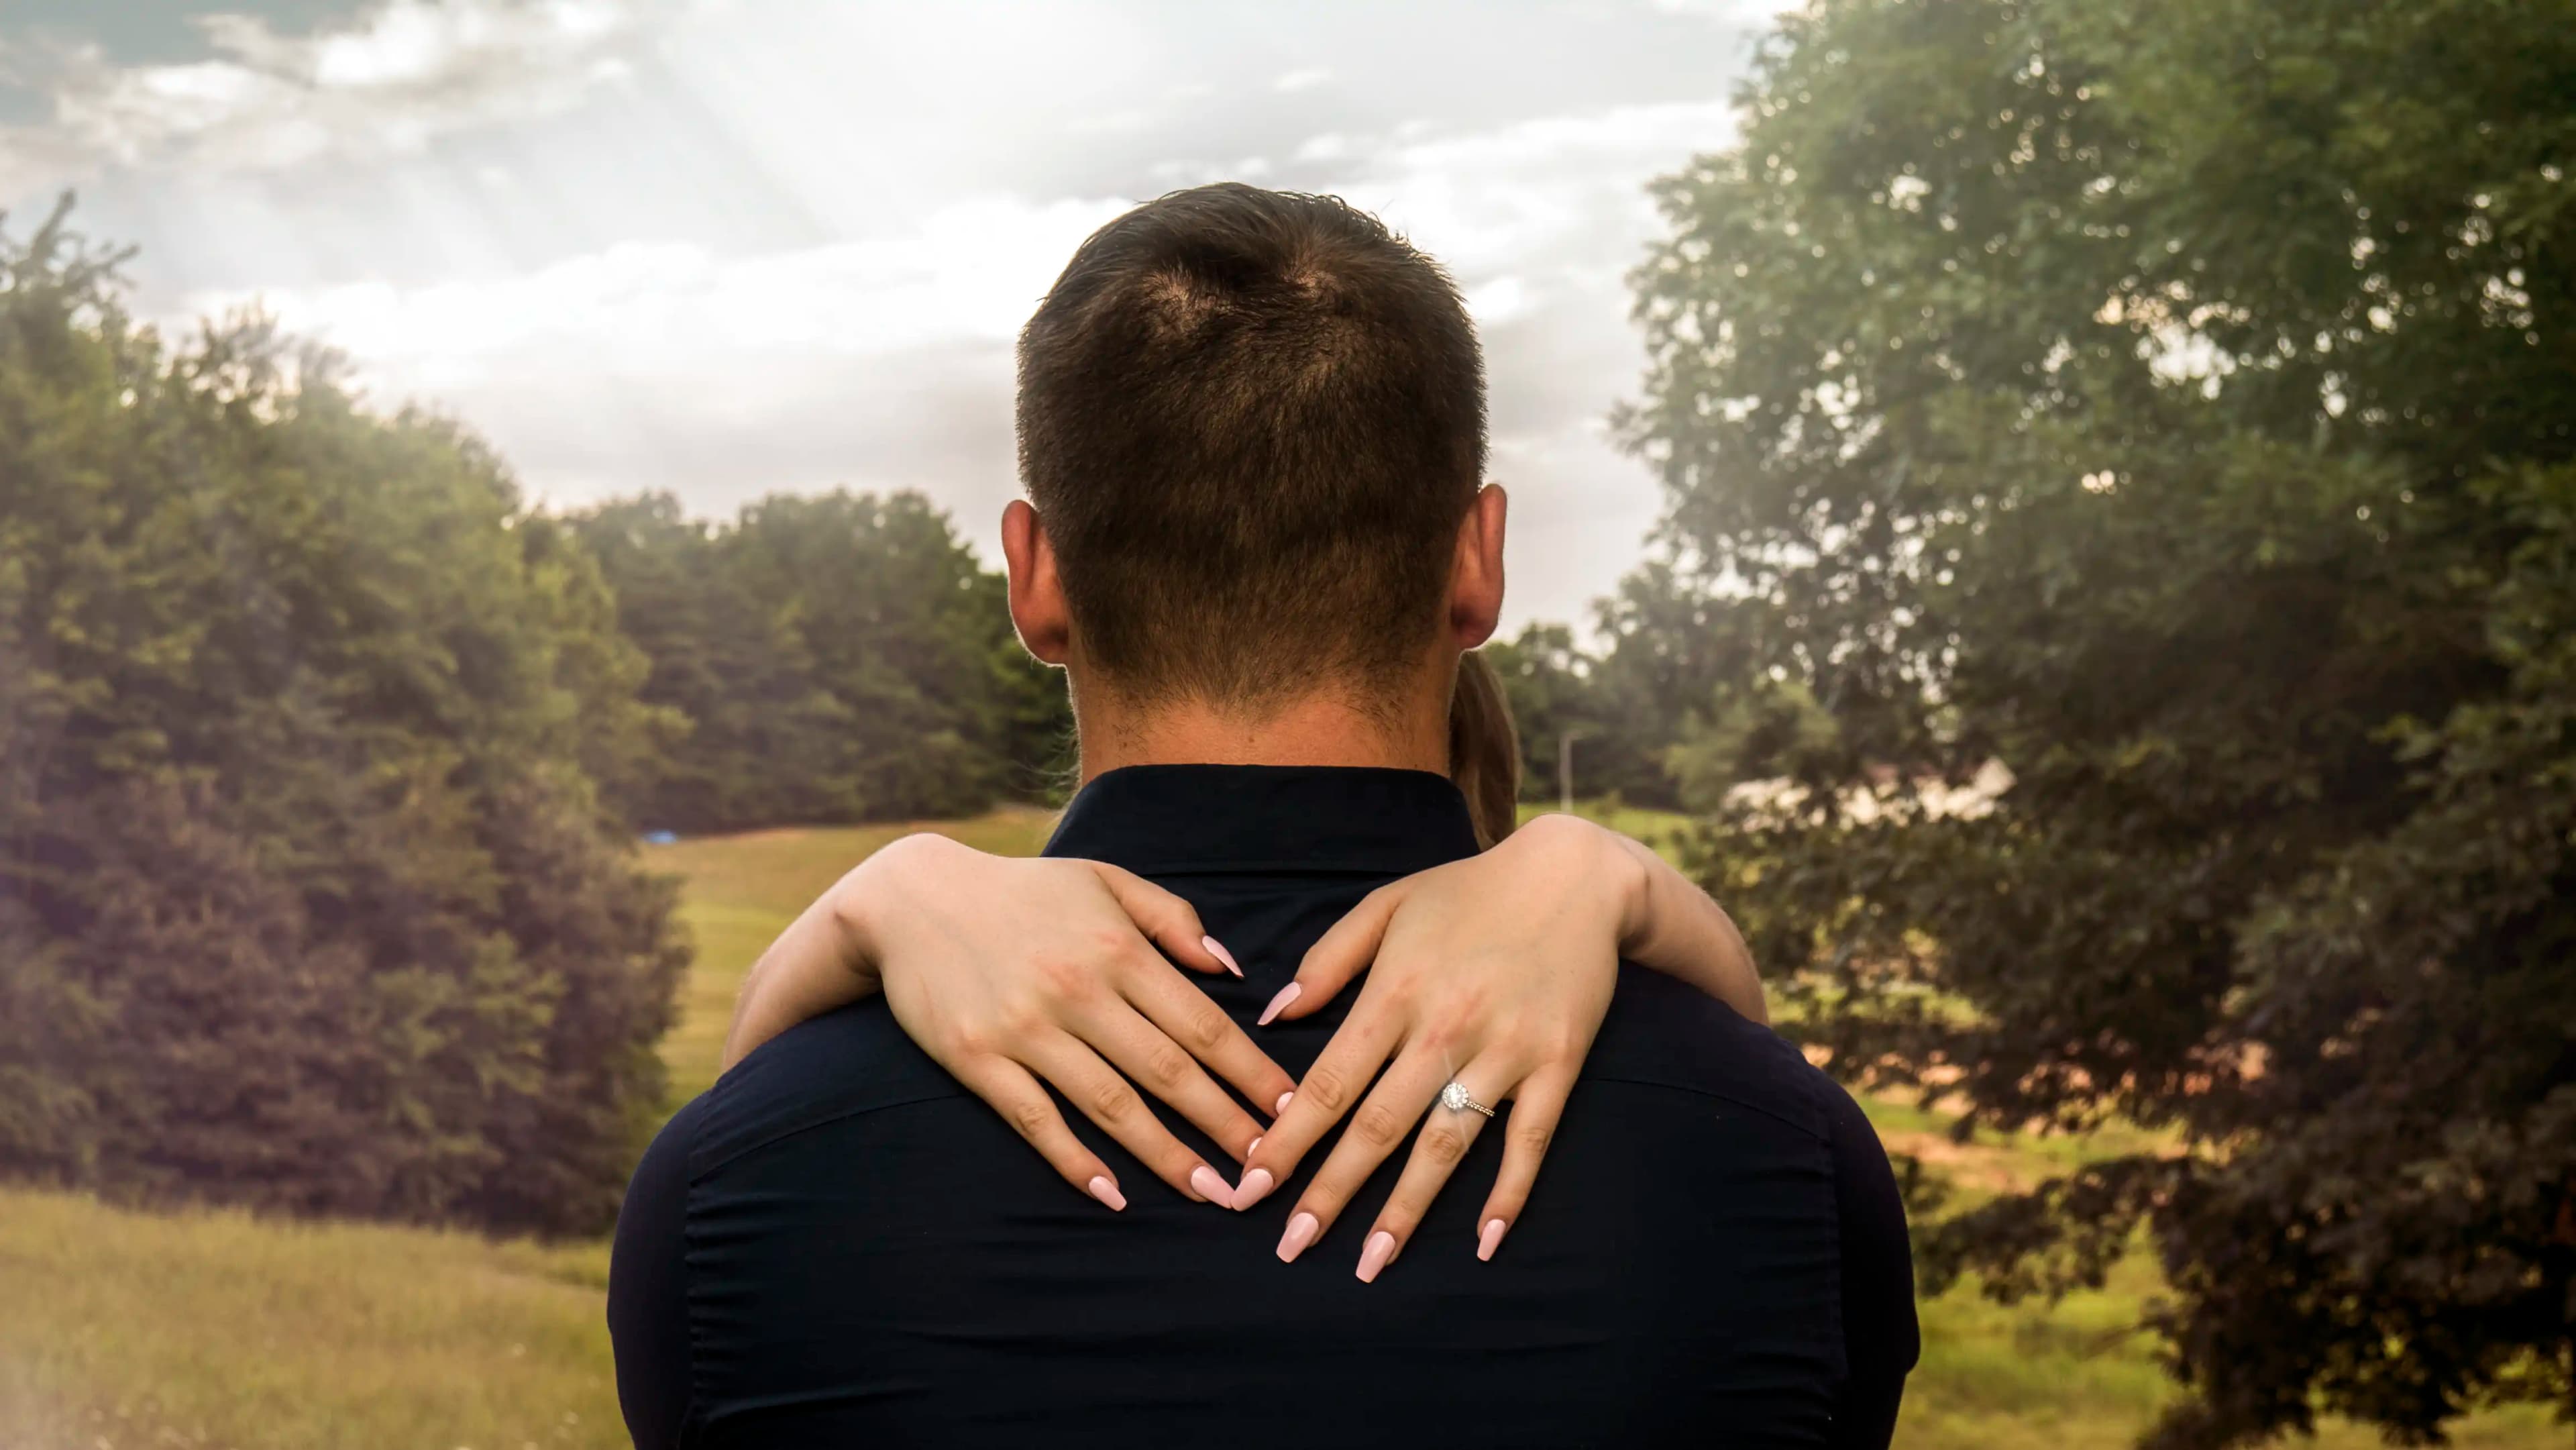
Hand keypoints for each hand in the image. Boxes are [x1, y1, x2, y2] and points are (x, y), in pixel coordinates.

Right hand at [835, 835, 1296, 1208]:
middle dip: (1225, 1125)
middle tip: (1267, 1171)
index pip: (1202, 1022)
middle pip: (1168, 1071)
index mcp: (1119, 948)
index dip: (1251, 1071)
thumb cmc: (1024, 891)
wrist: (913, 897)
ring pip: (1111, 1104)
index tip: (1292, 1109)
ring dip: (1165, 1154)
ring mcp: (1026, 1028)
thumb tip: (1232, 969)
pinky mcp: (978, 1058)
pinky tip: (1111, 1192)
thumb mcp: (1104, 880)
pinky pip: (1035, 1119)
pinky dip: (1073, 1159)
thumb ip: (1172, 919)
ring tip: (1210, 1193)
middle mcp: (1078, 990)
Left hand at [1231, 814, 1649, 1279]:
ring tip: (1372, 1262)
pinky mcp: (1557, 1063)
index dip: (1288, 1138)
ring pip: (1445, 1144)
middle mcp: (1444, 1026)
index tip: (1251, 1186)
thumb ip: (1327, 961)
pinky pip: (1529, 1140)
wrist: (1576, 875)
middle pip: (1377, 1125)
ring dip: (1406, 1209)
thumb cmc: (1469, 892)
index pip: (1328, 1080)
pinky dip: (1508, 1193)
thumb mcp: (1387, 905)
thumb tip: (1271, 1016)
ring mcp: (1504, 1049)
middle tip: (1291, 1247)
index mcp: (1393, 990)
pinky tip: (1485, 1242)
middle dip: (1330, 1191)